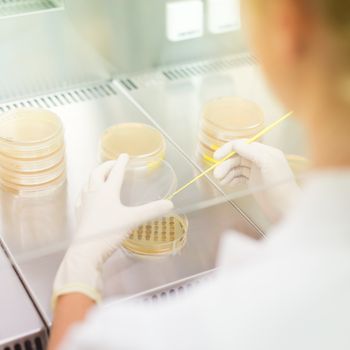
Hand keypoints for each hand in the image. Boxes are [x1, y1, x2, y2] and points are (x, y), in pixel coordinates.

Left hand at [53, 154, 173, 305]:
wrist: (87, 250)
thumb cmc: (109, 232)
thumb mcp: (133, 219)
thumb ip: (151, 211)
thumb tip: (169, 204)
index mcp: (107, 191)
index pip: (116, 173)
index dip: (122, 163)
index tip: (125, 155)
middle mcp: (94, 193)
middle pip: (98, 173)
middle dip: (106, 165)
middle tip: (113, 163)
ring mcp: (85, 203)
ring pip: (88, 182)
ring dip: (95, 175)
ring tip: (100, 175)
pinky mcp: (80, 213)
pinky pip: (82, 195)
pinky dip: (87, 190)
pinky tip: (87, 195)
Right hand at [213, 140, 300, 221]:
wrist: (286, 209)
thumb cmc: (281, 187)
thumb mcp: (268, 164)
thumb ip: (253, 152)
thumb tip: (237, 145)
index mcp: (266, 153)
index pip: (243, 145)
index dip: (228, 149)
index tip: (217, 157)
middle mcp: (260, 160)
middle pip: (237, 157)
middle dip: (226, 165)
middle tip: (217, 175)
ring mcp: (256, 171)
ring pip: (237, 167)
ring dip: (227, 172)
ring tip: (221, 181)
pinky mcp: (253, 182)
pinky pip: (239, 176)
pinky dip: (231, 179)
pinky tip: (227, 183)